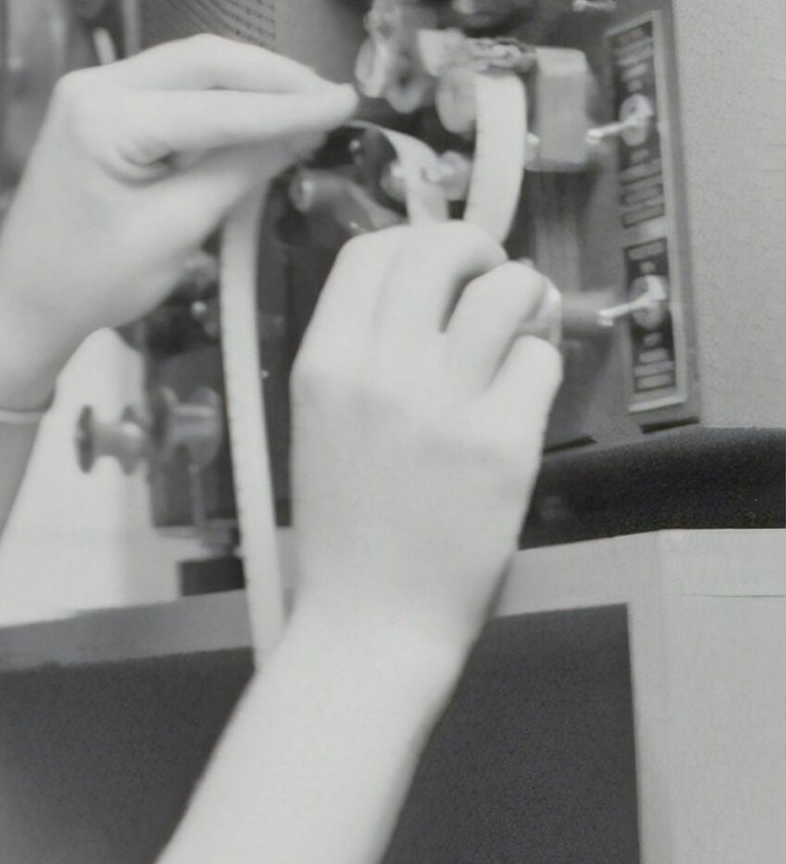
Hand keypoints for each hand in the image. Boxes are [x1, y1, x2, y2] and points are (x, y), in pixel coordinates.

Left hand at [0, 38, 356, 408]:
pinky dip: (220, 95)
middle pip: (202, 60)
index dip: (287, 104)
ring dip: (250, 81)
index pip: (214, 105)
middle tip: (333, 96)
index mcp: (104, 118)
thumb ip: (239, 172)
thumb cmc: (94, 281)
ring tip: (310, 100)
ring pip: (190, 66)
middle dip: (272, 77)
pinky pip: (172, 85)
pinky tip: (261, 110)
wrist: (25, 302)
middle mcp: (94, 84)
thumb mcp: (176, 230)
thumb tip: (303, 131)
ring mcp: (93, 87)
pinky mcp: (100, 102)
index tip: (347, 102)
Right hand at [289, 224, 562, 676]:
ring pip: (503, 293)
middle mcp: (379, 370)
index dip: (415, 238)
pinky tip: (528, 389)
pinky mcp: (502, 444)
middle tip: (492, 276)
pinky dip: (541, 363)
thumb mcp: (321, 423)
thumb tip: (427, 295)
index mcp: (323, 364)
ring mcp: (443, 405)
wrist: (370, 624)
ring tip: (527, 322)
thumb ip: (361, 355)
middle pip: (437, 251)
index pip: (369, 252)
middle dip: (477, 248)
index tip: (443, 261)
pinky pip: (538, 362)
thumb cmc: (346, 531)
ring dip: (525, 293)